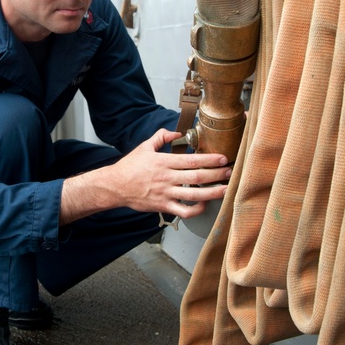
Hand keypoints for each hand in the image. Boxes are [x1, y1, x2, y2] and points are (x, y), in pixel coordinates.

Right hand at [111, 129, 230, 217]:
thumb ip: (161, 136)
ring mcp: (166, 194)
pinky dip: (197, 210)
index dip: (209, 160)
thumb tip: (176, 132)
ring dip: (213, 192)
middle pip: (197, 177)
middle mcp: (167, 178)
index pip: (191, 160)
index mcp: (163, 162)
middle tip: (229, 172)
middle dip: (216, 175)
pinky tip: (204, 204)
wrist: (115, 186)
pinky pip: (184, 211)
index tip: (222, 159)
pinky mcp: (164, 206)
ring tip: (226, 189)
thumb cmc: (130, 167)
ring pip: (194, 195)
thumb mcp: (144, 147)